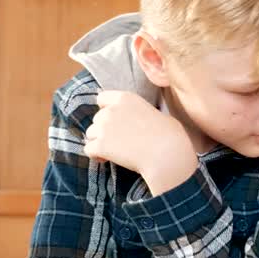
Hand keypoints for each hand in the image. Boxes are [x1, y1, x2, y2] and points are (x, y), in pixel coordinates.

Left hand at [83, 90, 198, 195]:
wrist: (167, 155)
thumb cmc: (170, 135)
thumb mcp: (158, 114)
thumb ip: (141, 112)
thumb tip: (140, 119)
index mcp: (126, 98)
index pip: (102, 98)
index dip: (106, 109)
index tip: (114, 119)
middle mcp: (111, 110)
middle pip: (97, 119)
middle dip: (105, 129)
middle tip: (119, 141)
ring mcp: (103, 128)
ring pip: (91, 135)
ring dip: (99, 142)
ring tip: (114, 152)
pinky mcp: (100, 145)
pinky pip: (88, 150)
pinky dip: (96, 155)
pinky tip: (106, 160)